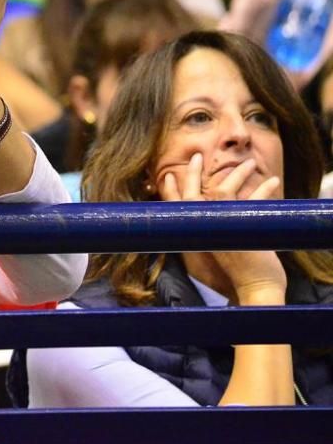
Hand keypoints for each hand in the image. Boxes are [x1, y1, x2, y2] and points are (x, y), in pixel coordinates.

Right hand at [161, 153, 285, 303]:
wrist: (251, 287)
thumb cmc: (230, 276)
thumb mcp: (208, 254)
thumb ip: (202, 236)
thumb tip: (200, 223)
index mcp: (191, 232)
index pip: (175, 206)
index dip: (170, 190)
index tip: (169, 176)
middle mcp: (202, 224)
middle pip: (192, 192)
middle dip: (192, 172)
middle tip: (196, 156)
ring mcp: (222, 221)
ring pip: (223, 188)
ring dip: (238, 172)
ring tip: (249, 162)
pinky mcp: (244, 222)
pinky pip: (255, 199)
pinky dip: (264, 188)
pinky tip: (273, 181)